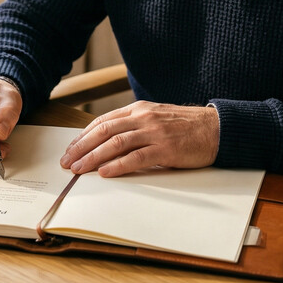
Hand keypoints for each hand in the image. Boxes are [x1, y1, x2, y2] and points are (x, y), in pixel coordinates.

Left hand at [59, 101, 219, 176]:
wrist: (216, 128)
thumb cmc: (185, 127)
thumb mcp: (155, 118)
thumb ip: (134, 125)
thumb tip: (108, 139)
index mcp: (138, 109)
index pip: (103, 121)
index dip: (83, 136)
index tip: (70, 149)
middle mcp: (143, 118)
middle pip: (104, 131)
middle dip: (82, 147)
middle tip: (67, 162)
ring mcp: (154, 133)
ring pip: (116, 143)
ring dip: (94, 157)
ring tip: (79, 169)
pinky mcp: (166, 149)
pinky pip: (137, 157)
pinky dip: (118, 165)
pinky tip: (105, 172)